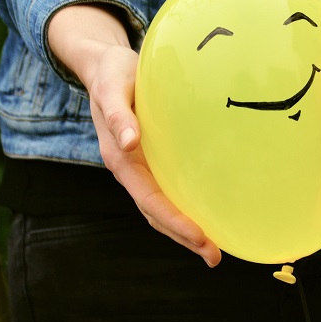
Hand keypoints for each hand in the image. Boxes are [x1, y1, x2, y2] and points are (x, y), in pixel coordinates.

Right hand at [47, 5, 221, 266]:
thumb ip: (118, 114)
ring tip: (214, 249)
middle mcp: (131, 169)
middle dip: (185, 237)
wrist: (105, 65)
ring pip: (162, 208)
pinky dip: (185, 208)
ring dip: (185, 230)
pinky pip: (168, 190)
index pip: (151, 199)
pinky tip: (208, 214)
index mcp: (121, 158)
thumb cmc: (114, 73)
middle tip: (216, 256)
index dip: (175, 221)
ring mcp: (141, 167)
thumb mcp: (113, 88)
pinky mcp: (151, 159)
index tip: (201, 238)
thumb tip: (128, 142)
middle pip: (157, 213)